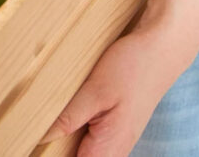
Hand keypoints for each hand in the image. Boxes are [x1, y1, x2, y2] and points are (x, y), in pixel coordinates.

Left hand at [38, 27, 188, 155]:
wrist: (161, 51)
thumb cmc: (132, 68)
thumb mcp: (95, 90)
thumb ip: (69, 117)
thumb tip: (42, 137)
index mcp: (109, 147)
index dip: (53, 156)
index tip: (36, 145)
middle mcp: (116, 150)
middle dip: (58, 149)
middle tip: (38, 133)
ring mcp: (118, 140)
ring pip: (85, 152)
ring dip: (66, 143)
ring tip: (49, 125)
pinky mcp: (117, 129)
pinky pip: (92, 141)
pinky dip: (76, 133)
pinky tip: (66, 118)